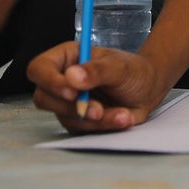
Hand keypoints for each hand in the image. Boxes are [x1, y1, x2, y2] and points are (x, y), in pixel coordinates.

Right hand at [29, 41, 163, 132]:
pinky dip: (104, 126)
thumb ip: (97, 71)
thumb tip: (72, 77)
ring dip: (94, 119)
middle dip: (70, 107)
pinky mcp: (78, 121)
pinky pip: (83, 130)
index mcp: (66, 58)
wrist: (149, 90)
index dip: (49, 81)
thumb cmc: (133, 71)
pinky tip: (123, 118)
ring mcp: (67, 103)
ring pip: (65, 118)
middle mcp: (62, 80)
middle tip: (97, 109)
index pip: (39, 68)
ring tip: (122, 113)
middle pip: (43, 98)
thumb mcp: (119, 67)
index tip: (72, 92)